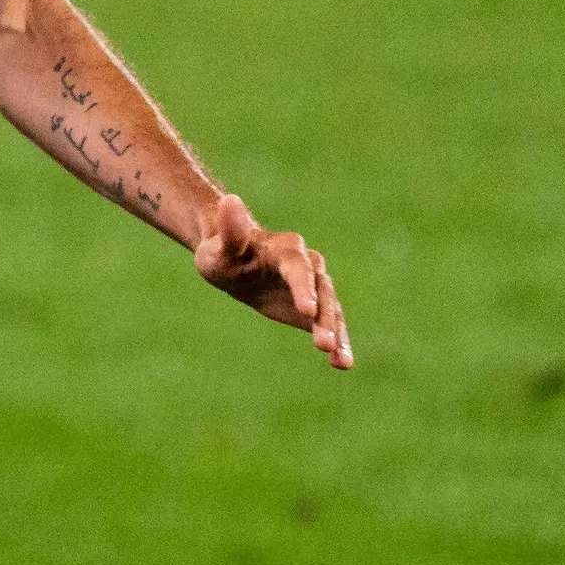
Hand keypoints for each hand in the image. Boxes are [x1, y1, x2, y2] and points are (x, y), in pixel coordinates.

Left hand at [192, 192, 352, 369]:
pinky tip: (343, 364)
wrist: (234, 262)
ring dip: (337, 334)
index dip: (303, 288)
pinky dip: (338, 342)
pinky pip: (329, 325)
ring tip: (340, 362)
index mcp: (285, 250)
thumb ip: (231, 229)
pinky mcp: (314, 308)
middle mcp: (307, 265)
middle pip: (321, 291)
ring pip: (330, 309)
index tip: (307, 310)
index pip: (297, 268)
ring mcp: (313, 287)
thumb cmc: (223, 252)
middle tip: (323, 344)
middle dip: (324, 317)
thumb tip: (228, 200)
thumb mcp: (222, 246)